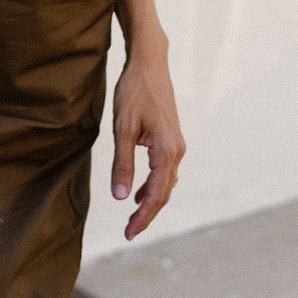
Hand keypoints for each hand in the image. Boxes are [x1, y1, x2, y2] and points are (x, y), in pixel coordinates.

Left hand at [111, 46, 184, 240]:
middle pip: (164, 193)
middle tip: (128, 232)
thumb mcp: (122, 128)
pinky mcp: (172, 139)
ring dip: (151, 201)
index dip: (143, 218)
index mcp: (166, 151)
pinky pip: (165, 171)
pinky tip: (139, 191)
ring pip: (166, 183)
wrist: (149, 64)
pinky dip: (154, 185)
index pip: (156, 195)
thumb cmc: (134, 91)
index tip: (128, 234)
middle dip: (147, 215)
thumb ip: (122, 164)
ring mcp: (177, 145)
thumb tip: (120, 197)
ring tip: (132, 216)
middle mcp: (177, 151)